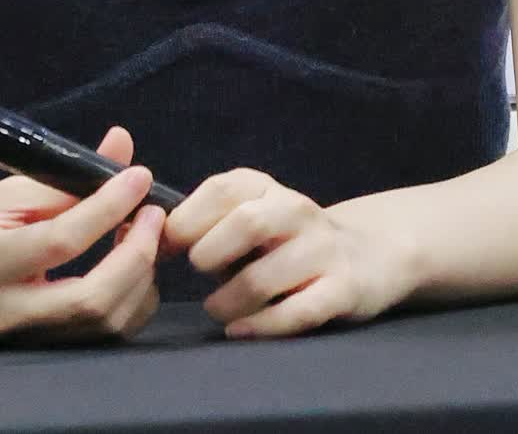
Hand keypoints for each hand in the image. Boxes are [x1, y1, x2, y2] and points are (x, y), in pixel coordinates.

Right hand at [0, 125, 164, 344]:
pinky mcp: (46, 348)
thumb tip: (121, 147)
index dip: (108, 207)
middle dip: (136, 253)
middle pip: (91, 298)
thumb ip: (63, 176)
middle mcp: (8, 310)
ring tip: (142, 231)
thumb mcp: (0, 192)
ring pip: (105, 321)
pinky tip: (131, 262)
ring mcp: (28, 338)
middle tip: (153, 212)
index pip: (61, 241)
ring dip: (140, 275)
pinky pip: (105, 332)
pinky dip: (133, 297)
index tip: (139, 177)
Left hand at [158, 168, 418, 338]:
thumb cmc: (287, 239)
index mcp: (266, 187)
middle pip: (244, 223)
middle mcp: (296, 211)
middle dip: (209, 253)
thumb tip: (150, 238)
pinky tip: (239, 330)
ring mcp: (322, 250)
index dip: (186, 219)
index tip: (166, 246)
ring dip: (228, 301)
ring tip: (217, 308)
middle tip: (198, 272)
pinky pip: (295, 313)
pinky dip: (260, 326)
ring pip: (263, 277)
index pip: (222, 189)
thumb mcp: (251, 214)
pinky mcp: (342, 289)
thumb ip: (207, 222)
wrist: (367, 254)